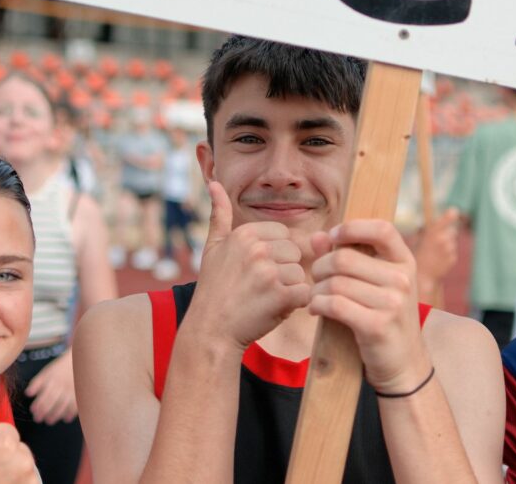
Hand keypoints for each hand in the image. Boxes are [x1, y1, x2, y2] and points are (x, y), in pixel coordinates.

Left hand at [25, 350, 77, 424]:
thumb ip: (37, 382)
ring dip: (56, 414)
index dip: (38, 404)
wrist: (79, 360)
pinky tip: (66, 419)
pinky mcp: (80, 393)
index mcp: (53, 380)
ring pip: (64, 404)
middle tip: (38, 419)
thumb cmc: (61, 367)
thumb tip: (28, 394)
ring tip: (49, 421)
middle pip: (53, 400)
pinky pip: (76, 404)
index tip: (33, 411)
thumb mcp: (47, 371)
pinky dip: (71, 413)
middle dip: (44, 411)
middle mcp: (62, 385)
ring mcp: (72, 389)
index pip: (44, 394)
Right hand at [185, 181, 309, 350]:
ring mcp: (268, 271)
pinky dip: (296, 305)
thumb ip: (218, 215)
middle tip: (260, 289)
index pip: (283, 235)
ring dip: (289, 290)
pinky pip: (305, 293)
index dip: (275, 256)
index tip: (255, 272)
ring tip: (264, 300)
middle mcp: (256, 248)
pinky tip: (274, 309)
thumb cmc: (214, 290)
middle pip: (295, 253)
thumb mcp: (212, 248)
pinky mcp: (280, 295)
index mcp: (245, 233)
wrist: (210, 331)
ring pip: (301, 274)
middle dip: (284, 272)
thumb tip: (214, 183)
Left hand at [309, 219, 430, 394]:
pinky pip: (335, 305)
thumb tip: (317, 236)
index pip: (382, 228)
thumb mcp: (375, 283)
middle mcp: (402, 279)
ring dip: (316, 290)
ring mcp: (393, 303)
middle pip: (344, 258)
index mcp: (405, 261)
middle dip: (320, 267)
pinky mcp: (377, 326)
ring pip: (335, 283)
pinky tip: (316, 309)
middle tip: (316, 278)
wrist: (404, 363)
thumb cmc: (383, 316)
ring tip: (316, 297)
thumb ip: (346, 256)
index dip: (352, 228)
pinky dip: (317, 305)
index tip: (332, 237)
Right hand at [414, 208, 459, 302]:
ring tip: (436, 253)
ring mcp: (448, 250)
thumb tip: (451, 226)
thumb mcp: (423, 240)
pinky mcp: (453, 258)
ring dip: (447, 245)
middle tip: (437, 243)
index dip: (449, 216)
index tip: (454, 210)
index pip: (443, 221)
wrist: (422, 276)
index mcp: (432, 234)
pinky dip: (448, 255)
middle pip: (452, 231)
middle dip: (447, 234)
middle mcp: (442, 240)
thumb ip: (435, 232)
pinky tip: (439, 260)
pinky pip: (453, 252)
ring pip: (453, 242)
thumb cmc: (420, 256)